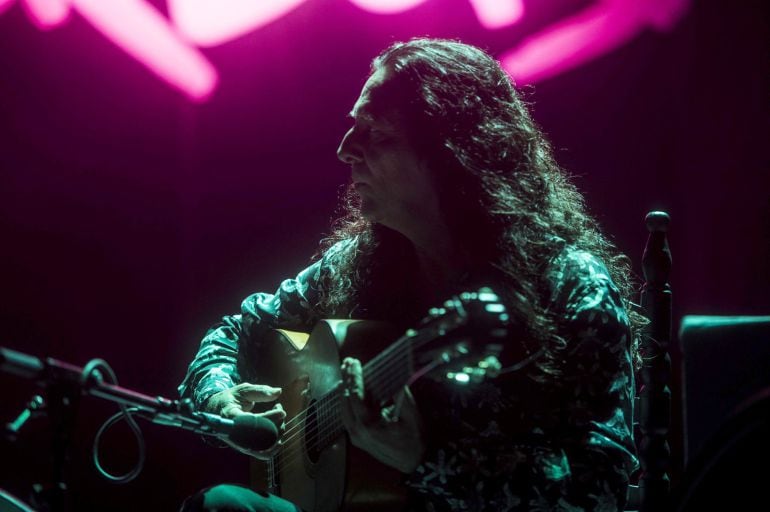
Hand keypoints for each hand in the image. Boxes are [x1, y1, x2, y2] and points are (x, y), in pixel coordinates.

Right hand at [204, 382, 285, 458]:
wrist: (215, 413)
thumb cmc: (230, 400)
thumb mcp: (242, 390)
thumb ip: (260, 391)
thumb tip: (278, 392)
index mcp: (231, 418)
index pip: (253, 422)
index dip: (270, 417)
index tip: (280, 410)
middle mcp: (235, 435)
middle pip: (261, 436)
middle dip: (276, 424)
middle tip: (279, 409)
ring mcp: (240, 444)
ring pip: (264, 447)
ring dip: (278, 433)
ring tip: (279, 418)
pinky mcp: (246, 449)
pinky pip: (263, 455)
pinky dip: (274, 448)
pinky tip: (279, 437)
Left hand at [340, 357, 424, 472]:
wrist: (415, 463)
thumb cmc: (415, 440)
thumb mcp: (411, 414)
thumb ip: (401, 393)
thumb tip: (392, 374)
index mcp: (368, 426)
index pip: (355, 396)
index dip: (354, 377)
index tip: (354, 362)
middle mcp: (357, 432)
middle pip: (345, 401)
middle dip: (346, 380)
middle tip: (347, 362)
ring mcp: (355, 438)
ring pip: (343, 409)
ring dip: (345, 390)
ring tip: (347, 372)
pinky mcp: (357, 440)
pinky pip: (348, 417)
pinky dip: (348, 402)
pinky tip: (349, 391)